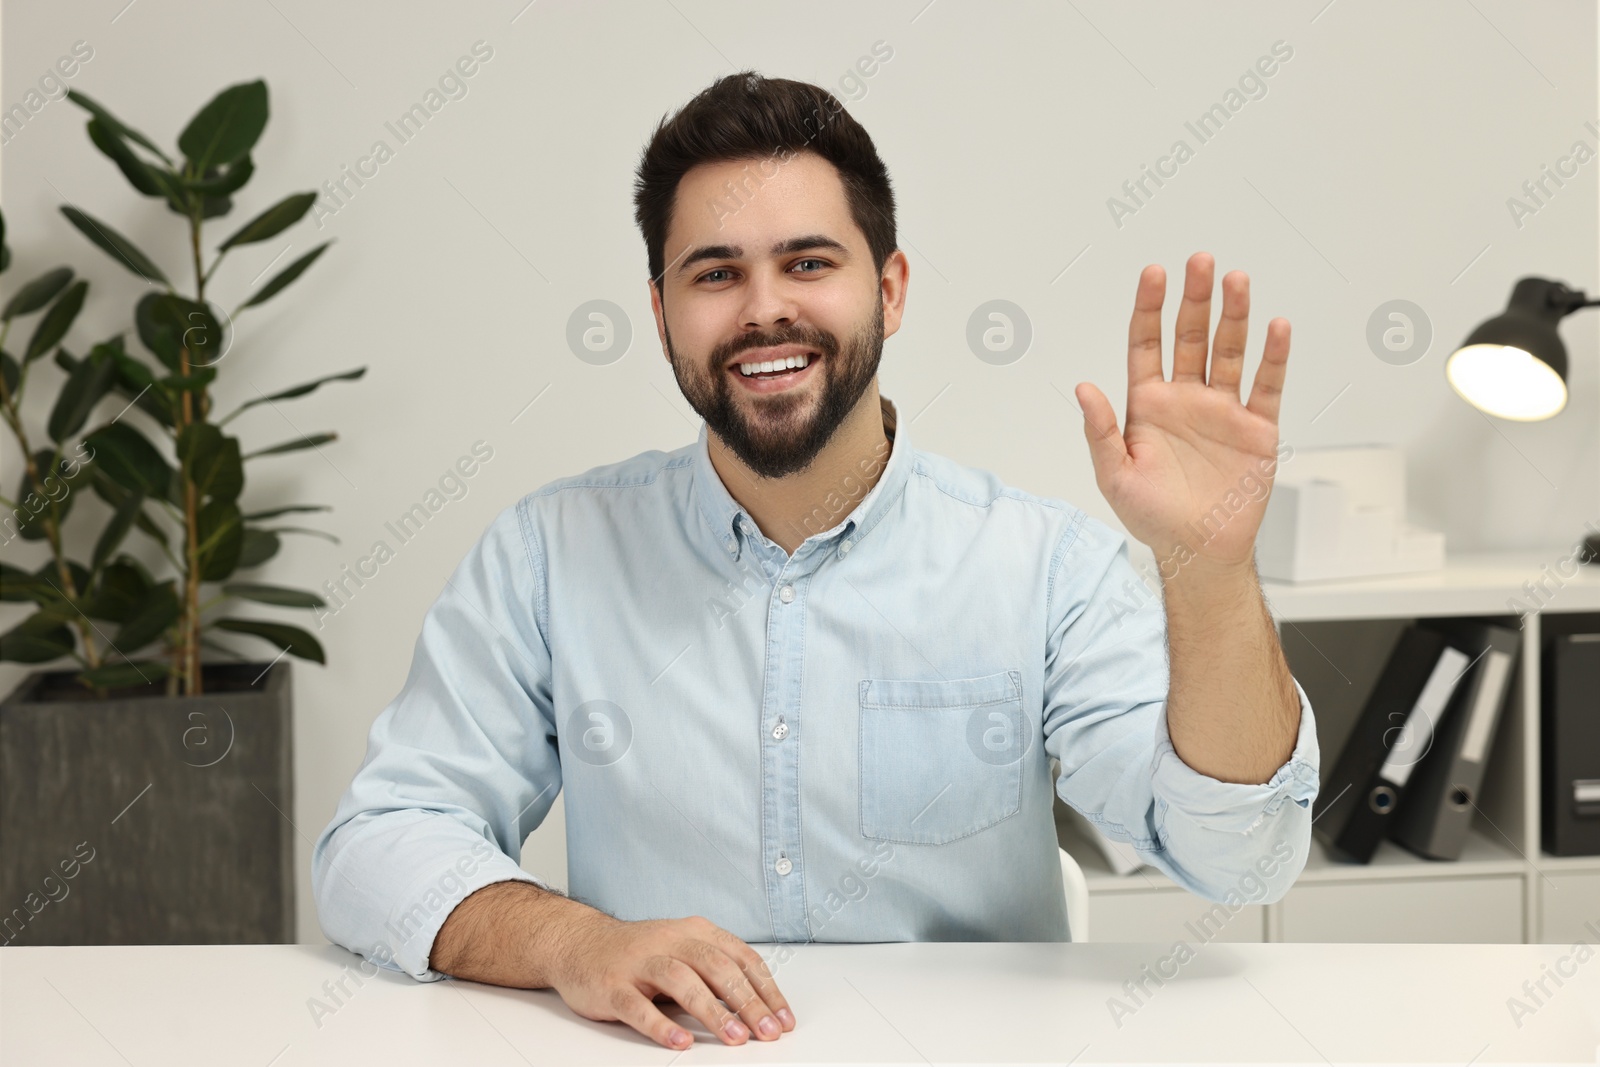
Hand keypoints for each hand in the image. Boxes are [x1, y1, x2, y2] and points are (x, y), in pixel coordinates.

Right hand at [551, 913, 794, 1049]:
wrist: (580, 943)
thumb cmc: (639, 952)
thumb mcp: (683, 949)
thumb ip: (715, 971)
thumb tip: (758, 1006)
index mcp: (693, 932)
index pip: (740, 957)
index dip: (765, 988)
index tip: (782, 1017)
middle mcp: (669, 941)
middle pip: (716, 968)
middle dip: (747, 1002)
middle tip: (766, 1031)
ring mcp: (639, 962)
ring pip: (681, 982)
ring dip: (712, 1011)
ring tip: (734, 1037)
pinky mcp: (612, 985)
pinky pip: (638, 1006)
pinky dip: (661, 1024)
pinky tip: (681, 1040)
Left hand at [1075, 252, 1288, 573]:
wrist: (1198, 551)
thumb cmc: (1152, 517)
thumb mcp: (1114, 476)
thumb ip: (1101, 431)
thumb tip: (1083, 389)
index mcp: (1148, 404)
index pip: (1147, 343)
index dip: (1149, 308)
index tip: (1154, 273)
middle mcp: (1185, 399)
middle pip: (1191, 336)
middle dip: (1194, 299)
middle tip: (1200, 261)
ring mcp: (1222, 410)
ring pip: (1228, 352)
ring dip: (1233, 316)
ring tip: (1236, 281)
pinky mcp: (1256, 428)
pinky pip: (1266, 386)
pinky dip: (1273, 357)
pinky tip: (1276, 328)